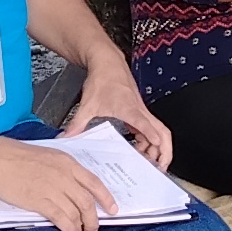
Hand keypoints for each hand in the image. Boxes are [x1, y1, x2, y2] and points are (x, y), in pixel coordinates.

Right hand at [0, 136, 112, 230]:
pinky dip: (68, 228)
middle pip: (87, 201)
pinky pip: (60, 217)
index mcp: (67, 163)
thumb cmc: (16, 156)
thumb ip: (61, 169)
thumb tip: (71, 187)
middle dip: (94, 218)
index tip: (113, 209)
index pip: (94, 183)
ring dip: (81, 225)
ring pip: (75, 211)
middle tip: (94, 228)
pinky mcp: (38, 200)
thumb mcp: (47, 156)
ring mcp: (52, 188)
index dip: (106, 198)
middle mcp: (63, 175)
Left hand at [63, 54, 172, 168]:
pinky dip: (149, 140)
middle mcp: (139, 110)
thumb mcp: (87, 104)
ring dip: (158, 147)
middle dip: (165, 150)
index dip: (151, 135)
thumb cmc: (103, 79)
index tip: (157, 146)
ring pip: (158, 130)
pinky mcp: (138, 110)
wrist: (107, 63)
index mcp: (129, 109)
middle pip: (162, 131)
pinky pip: (150, 128)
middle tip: (161, 167)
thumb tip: (66, 137)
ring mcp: (141, 111)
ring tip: (150, 163)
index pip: (144, 123)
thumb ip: (77, 123)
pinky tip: (140, 149)